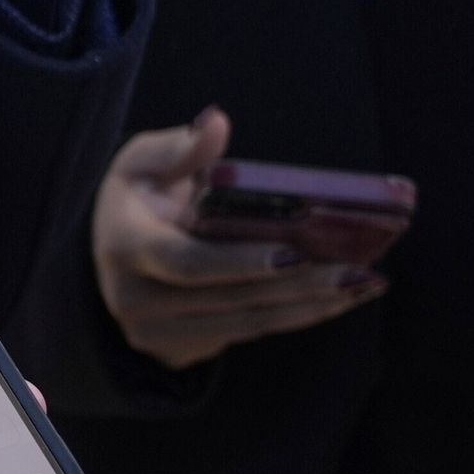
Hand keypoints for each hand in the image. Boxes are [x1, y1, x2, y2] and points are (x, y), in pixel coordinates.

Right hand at [89, 107, 385, 370]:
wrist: (110, 256)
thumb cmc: (138, 198)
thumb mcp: (143, 161)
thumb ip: (181, 146)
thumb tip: (216, 123)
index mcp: (125, 246)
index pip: (185, 262)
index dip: (239, 262)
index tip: (293, 254)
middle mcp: (135, 299)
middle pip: (230, 300)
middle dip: (297, 286)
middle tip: (357, 270)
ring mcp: (156, 333)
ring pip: (245, 323)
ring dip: (309, 307)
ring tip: (363, 284)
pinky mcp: (179, 350)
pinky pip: (247, 334)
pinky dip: (296, 317)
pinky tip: (338, 300)